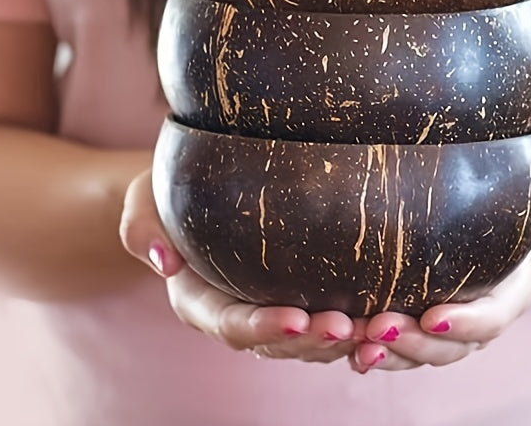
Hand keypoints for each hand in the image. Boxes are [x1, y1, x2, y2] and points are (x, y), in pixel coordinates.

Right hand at [120, 168, 358, 362]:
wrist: (198, 187)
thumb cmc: (169, 191)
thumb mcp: (144, 199)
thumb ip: (142, 226)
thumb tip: (163, 261)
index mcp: (199, 301)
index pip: (230, 324)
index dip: (262, 327)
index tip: (297, 317)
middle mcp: (237, 314)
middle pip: (277, 342)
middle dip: (312, 341)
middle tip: (349, 327)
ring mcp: (270, 308)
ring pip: (308, 341)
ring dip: (344, 341)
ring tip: (378, 329)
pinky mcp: (299, 295)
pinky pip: (326, 320)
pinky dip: (356, 326)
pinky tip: (388, 317)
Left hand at [348, 158, 530, 372]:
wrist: (486, 199)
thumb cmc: (512, 188)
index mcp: (510, 290)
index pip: (493, 317)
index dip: (466, 323)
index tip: (432, 317)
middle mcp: (479, 315)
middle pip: (452, 347)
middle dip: (417, 345)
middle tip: (378, 327)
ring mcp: (448, 323)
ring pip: (423, 354)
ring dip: (392, 356)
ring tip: (358, 347)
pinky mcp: (419, 319)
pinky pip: (400, 346)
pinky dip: (377, 352)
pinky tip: (350, 348)